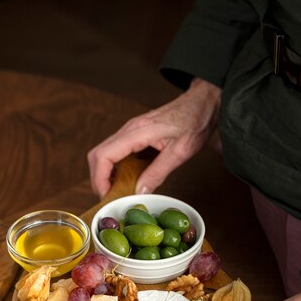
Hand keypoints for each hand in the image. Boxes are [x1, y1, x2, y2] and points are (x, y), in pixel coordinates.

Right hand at [87, 78, 221, 197]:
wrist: (202, 104)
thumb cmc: (194, 122)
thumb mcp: (179, 153)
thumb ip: (158, 173)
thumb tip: (139, 192)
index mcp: (137, 132)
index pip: (104, 155)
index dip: (99, 178)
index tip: (106, 195)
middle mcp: (129, 129)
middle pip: (97, 155)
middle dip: (98, 178)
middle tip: (109, 197)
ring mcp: (130, 130)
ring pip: (104, 153)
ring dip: (105, 174)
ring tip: (116, 191)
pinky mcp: (135, 134)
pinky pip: (116, 151)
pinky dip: (115, 168)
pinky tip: (125, 179)